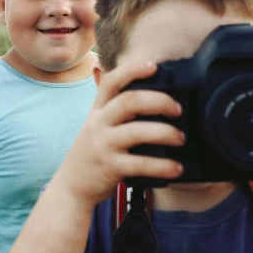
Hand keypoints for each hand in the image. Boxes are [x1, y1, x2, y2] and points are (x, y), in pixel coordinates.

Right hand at [52, 61, 183, 207]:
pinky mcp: (110, 167)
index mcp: (98, 110)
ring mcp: (103, 145)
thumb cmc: (93, 153)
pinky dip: (162, 165)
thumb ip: (115, 109)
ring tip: (181, 138)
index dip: (132, 70)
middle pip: (129, 101)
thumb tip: (146, 90)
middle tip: (178, 109)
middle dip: (159, 101)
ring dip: (165, 132)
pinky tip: (177, 168)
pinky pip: (141, 164)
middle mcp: (98, 124)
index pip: (112, 82)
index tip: (153, 66)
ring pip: (137, 131)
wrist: (72, 186)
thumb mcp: (97, 126)